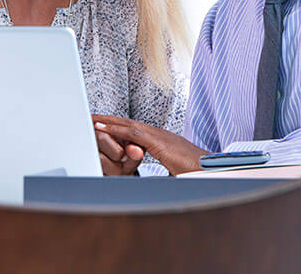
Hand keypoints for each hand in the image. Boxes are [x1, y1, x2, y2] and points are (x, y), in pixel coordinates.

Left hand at [92, 115, 206, 175]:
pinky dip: (114, 129)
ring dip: (105, 121)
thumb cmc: (196, 173)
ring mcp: (158, 135)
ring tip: (88, 119)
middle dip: (107, 120)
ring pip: (126, 124)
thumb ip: (161, 172)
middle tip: (88, 116)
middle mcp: (157, 134)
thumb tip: (153, 183)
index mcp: (159, 141)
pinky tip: (101, 129)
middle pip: (126, 123)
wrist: (212, 172)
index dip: (116, 127)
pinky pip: (132, 133)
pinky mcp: (158, 142)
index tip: (101, 126)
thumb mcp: (173, 172)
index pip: (133, 130)